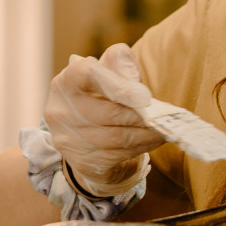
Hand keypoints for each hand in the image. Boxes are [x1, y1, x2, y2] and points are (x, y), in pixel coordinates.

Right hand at [42, 43, 164, 194]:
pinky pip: (118, 155)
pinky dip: (141, 147)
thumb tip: (133, 80)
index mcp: (67, 80)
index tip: (145, 97)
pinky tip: (153, 140)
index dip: (118, 86)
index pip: (88, 75)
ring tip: (163, 128)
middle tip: (164, 116)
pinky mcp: (81, 161)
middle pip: (108, 112)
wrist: (85, 134)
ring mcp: (67, 139)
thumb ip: (121, 64)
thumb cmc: (103, 95)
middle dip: (141, 115)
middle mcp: (60, 109)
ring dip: (146, 134)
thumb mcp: (110, 72)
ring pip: (116, 137)